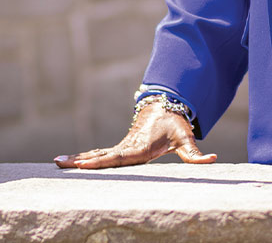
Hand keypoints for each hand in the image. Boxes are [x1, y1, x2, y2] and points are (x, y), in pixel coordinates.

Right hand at [54, 102, 216, 168]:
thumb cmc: (175, 125)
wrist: (167, 107)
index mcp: (137, 148)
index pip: (115, 157)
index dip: (98, 161)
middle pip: (99, 155)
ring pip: (97, 153)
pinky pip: (101, 153)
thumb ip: (196, 154)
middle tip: (59, 163)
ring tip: (59, 163)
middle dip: (79, 160)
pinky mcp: (122, 148)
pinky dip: (87, 157)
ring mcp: (122, 147)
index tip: (82, 163)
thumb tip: (212, 159)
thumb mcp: (185, 139)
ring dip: (79, 158)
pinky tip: (75, 162)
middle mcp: (126, 148)